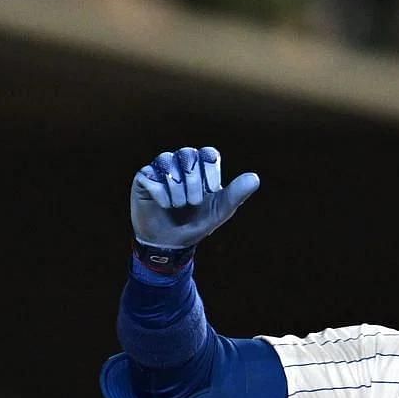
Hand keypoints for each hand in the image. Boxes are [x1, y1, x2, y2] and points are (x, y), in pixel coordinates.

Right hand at [130, 146, 259, 251]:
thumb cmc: (195, 224)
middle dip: (193, 181)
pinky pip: (151, 175)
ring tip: (178, 205)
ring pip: (167, 161)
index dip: (210, 172)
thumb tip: (255, 178)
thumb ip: (236, 195)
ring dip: (176, 187)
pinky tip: (164, 205)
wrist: (170, 244)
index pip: (208, 153)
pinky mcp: (143, 178)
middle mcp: (180, 163)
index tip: (211, 192)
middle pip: (188, 154)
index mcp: (201, 167)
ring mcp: (160, 169)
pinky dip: (161, 193)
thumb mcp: (218, 212)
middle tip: (192, 202)